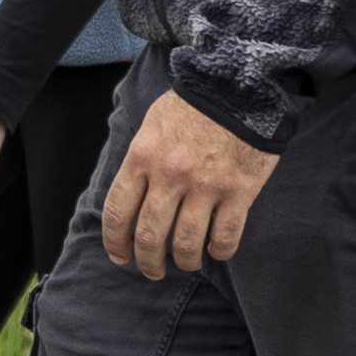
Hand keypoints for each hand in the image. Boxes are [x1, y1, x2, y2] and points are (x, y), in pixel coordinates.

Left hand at [101, 86, 277, 278]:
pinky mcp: (238, 192)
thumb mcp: (152, 124)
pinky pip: (225, 237)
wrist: (240, 86)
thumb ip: (140, 160)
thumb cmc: (194, 104)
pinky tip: (216, 251)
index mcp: (142, 157)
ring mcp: (205, 186)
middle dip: (147, 261)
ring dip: (184, 261)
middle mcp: (170, 175)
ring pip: (186, 244)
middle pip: (150, 236)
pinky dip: (219, 251)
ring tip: (185, 264)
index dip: (115, 241)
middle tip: (152, 270)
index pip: (118, 211)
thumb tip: (131, 196)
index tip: (120, 255)